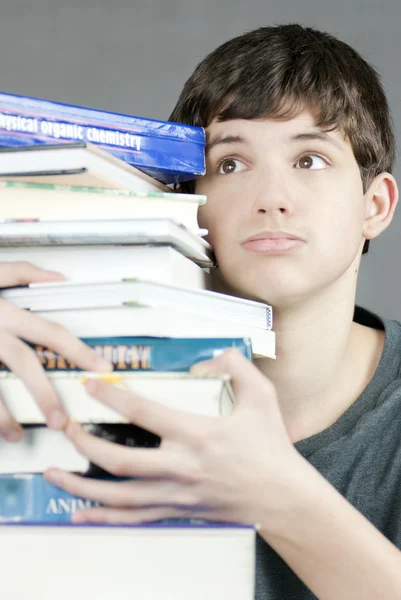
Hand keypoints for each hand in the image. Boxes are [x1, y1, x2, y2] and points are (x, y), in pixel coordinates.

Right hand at [0, 262, 111, 440]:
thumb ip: (21, 272)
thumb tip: (58, 278)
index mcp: (0, 308)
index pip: (48, 330)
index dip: (76, 349)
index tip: (98, 367)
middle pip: (22, 361)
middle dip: (44, 392)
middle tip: (60, 419)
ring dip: (4, 416)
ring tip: (17, 435)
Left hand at [45, 349, 304, 528]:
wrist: (282, 498)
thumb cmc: (271, 447)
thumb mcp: (263, 395)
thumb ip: (236, 365)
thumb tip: (206, 359)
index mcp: (197, 434)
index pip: (142, 412)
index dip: (111, 396)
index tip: (91, 385)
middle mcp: (179, 467)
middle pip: (118, 459)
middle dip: (85, 443)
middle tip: (68, 427)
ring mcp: (174, 493)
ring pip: (117, 495)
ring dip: (80, 485)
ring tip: (54, 472)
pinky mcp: (175, 510)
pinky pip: (132, 518)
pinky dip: (101, 517)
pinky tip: (78, 513)